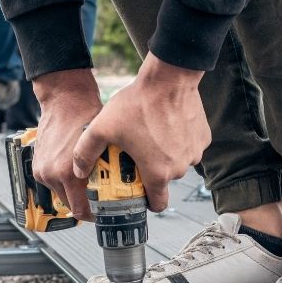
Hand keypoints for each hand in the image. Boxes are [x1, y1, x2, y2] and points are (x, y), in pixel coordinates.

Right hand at [31, 68, 102, 220]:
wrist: (64, 100)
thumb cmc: (85, 116)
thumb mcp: (103, 147)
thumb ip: (107, 172)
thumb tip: (121, 189)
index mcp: (68, 174)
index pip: (80, 211)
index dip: (94, 216)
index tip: (103, 214)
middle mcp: (52, 175)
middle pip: (71, 205)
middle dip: (85, 204)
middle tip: (100, 200)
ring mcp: (42, 171)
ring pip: (61, 194)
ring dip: (74, 192)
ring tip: (89, 183)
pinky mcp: (37, 166)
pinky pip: (53, 183)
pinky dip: (64, 182)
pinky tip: (75, 172)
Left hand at [72, 53, 209, 213]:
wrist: (169, 77)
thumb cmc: (138, 103)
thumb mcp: (102, 128)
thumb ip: (85, 153)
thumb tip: (78, 172)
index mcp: (158, 173)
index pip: (158, 205)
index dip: (147, 202)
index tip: (139, 193)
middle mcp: (179, 168)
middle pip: (165, 180)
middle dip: (153, 172)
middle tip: (138, 155)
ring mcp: (194, 153)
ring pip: (178, 163)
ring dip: (167, 156)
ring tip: (152, 137)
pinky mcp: (203, 138)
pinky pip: (189, 146)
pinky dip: (179, 141)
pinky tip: (167, 126)